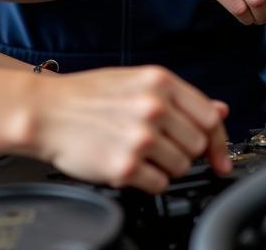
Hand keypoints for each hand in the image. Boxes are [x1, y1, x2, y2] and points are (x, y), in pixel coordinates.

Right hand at [31, 66, 230, 192]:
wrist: (47, 112)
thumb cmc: (88, 96)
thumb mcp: (137, 81)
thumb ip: (179, 97)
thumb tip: (219, 110)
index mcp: (160, 81)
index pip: (209, 117)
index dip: (218, 140)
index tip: (219, 157)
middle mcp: (153, 108)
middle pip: (197, 146)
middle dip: (183, 151)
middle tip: (160, 146)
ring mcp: (140, 138)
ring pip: (180, 167)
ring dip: (165, 166)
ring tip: (139, 151)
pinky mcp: (125, 166)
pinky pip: (159, 184)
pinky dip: (148, 180)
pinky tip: (130, 164)